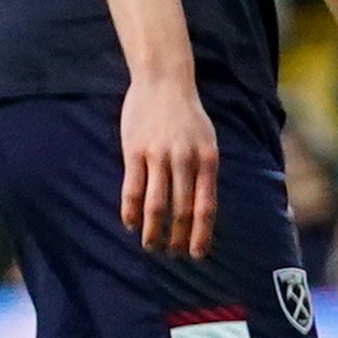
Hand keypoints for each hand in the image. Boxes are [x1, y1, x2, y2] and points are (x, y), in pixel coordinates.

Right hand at [118, 66, 220, 259]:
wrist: (164, 82)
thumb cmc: (188, 117)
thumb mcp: (207, 142)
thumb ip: (205, 172)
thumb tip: (203, 209)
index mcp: (208, 160)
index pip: (206, 206)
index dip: (200, 234)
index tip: (197, 255)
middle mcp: (185, 161)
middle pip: (181, 210)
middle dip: (176, 238)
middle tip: (171, 255)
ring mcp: (159, 156)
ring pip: (155, 204)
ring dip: (152, 231)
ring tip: (150, 246)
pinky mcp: (135, 151)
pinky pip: (132, 188)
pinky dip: (130, 211)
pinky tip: (130, 224)